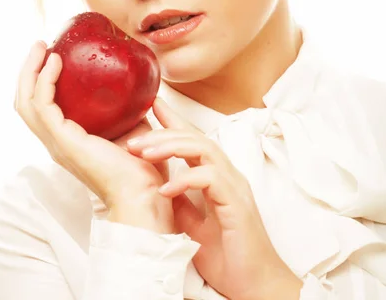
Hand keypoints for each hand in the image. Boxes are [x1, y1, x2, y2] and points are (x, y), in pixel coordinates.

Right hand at [14, 41, 172, 229]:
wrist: (145, 194)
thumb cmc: (142, 168)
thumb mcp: (132, 128)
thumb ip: (128, 108)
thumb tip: (141, 85)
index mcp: (68, 140)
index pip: (40, 108)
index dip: (39, 81)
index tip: (52, 54)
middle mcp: (56, 142)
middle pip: (25, 102)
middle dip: (28, 71)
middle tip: (40, 45)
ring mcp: (57, 142)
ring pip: (27, 102)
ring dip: (30, 71)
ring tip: (41, 48)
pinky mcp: (64, 140)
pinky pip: (44, 105)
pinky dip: (45, 80)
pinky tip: (55, 62)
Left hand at [126, 97, 302, 299]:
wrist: (255, 287)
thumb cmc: (227, 256)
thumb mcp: (192, 223)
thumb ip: (181, 200)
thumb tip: (159, 184)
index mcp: (216, 177)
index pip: (193, 140)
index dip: (173, 121)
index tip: (152, 106)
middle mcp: (227, 175)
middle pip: (195, 138)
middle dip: (163, 133)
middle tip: (134, 139)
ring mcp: (234, 187)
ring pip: (204, 149)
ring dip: (171, 147)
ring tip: (145, 154)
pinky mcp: (237, 205)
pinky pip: (211, 179)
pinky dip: (186, 179)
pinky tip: (166, 188)